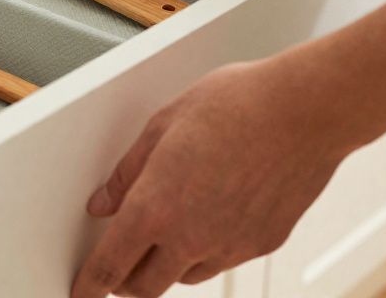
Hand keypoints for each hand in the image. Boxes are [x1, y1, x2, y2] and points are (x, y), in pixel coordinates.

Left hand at [70, 58, 364, 297]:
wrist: (305, 112)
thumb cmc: (238, 105)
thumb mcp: (163, 125)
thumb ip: (127, 172)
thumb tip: (104, 202)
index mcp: (156, 208)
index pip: (110, 266)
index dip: (89, 285)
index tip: (81, 291)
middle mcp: (191, 237)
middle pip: (144, 287)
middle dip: (125, 281)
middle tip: (119, 264)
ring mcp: (229, 246)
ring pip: (185, 277)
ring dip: (167, 266)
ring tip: (168, 232)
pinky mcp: (261, 245)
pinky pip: (222, 262)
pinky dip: (207, 252)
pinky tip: (210, 219)